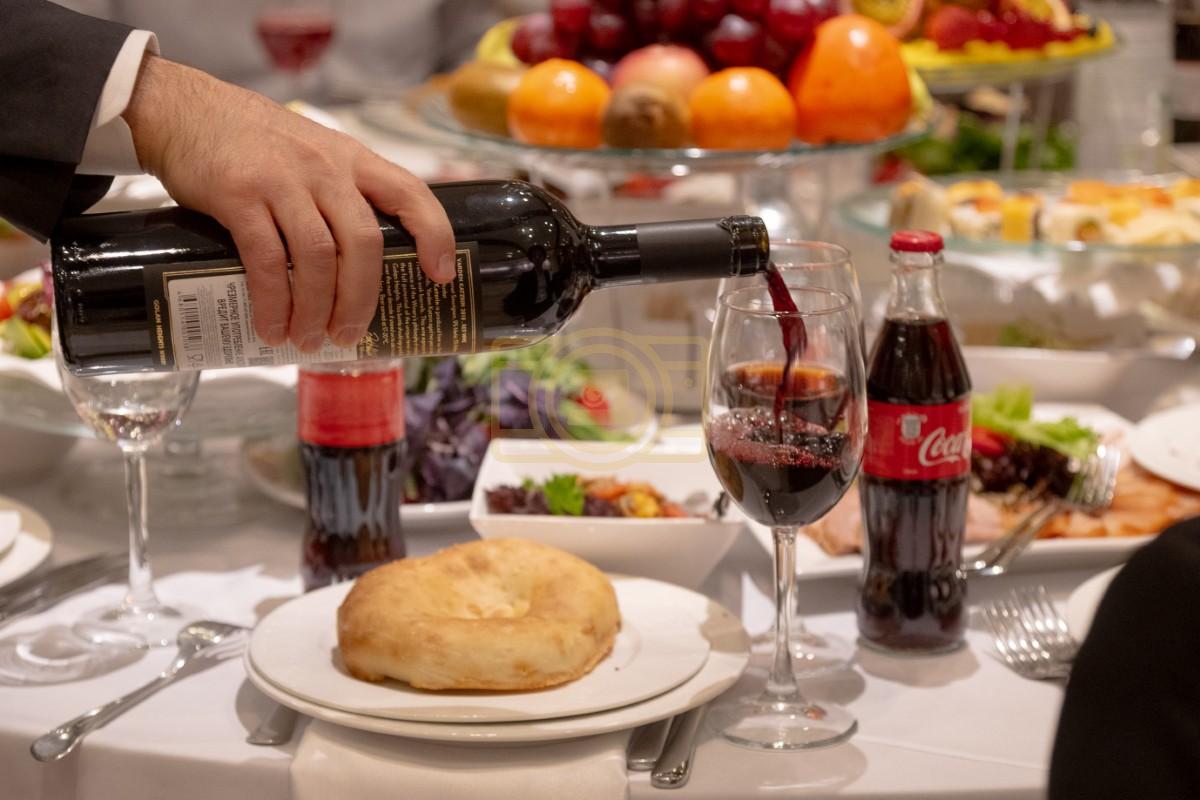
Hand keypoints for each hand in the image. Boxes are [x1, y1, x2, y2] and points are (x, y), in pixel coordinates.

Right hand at [122, 56, 455, 350]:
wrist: (183, 109)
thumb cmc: (254, 144)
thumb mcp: (313, 153)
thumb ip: (339, 194)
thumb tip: (358, 269)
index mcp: (352, 160)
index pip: (410, 194)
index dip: (434, 235)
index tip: (442, 276)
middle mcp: (324, 168)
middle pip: (363, 243)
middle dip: (360, 300)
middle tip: (349, 336)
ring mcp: (282, 180)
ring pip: (318, 258)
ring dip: (316, 309)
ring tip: (307, 340)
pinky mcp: (239, 195)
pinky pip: (266, 259)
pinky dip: (273, 301)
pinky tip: (272, 327)